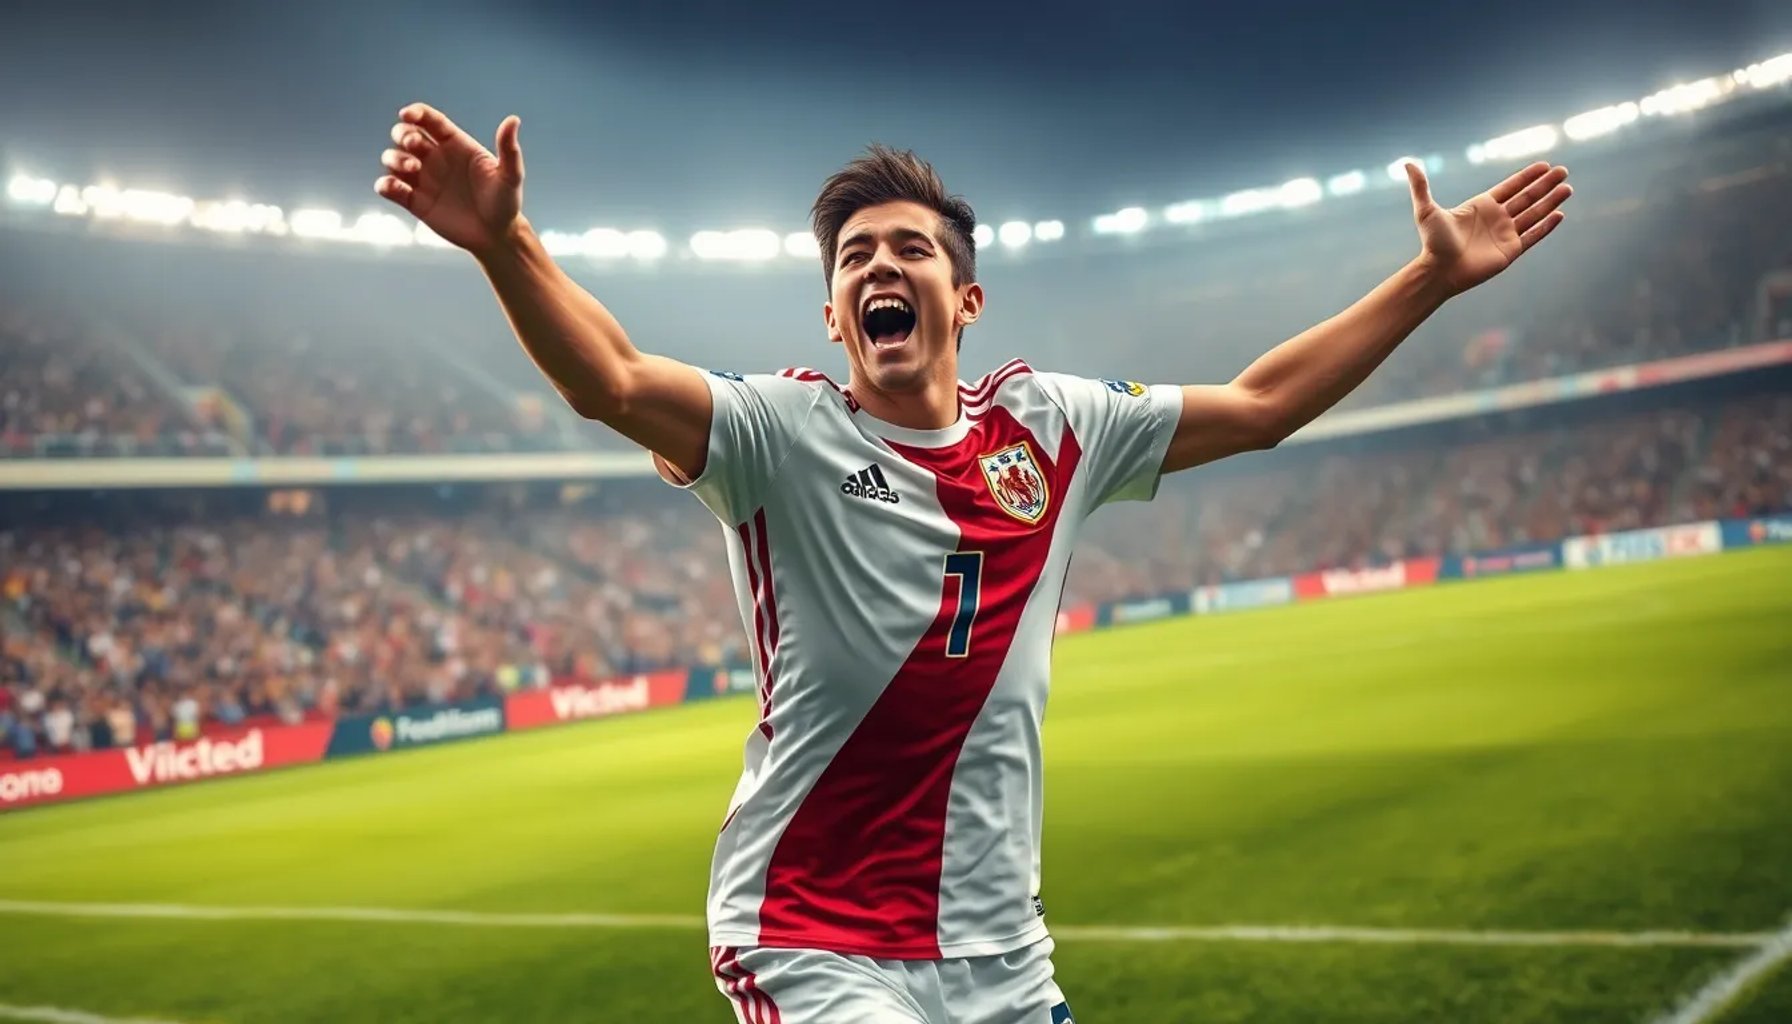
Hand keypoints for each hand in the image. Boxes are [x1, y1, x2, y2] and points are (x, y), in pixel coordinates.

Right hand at [375, 103, 524, 255]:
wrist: (496, 236)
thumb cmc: (506, 203)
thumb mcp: (510, 176)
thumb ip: (509, 149)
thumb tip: (513, 119)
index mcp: (455, 144)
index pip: (429, 120)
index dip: (415, 113)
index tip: (407, 114)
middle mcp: (435, 158)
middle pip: (405, 134)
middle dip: (403, 134)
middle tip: (415, 147)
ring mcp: (423, 179)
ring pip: (393, 158)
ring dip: (394, 158)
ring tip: (413, 169)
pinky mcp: (415, 202)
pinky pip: (390, 188)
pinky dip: (385, 185)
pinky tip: (394, 188)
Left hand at [1406, 160, 1571, 295]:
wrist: (1439, 271)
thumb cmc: (1432, 242)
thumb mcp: (1426, 210)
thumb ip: (1421, 186)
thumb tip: (1407, 163)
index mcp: (1482, 205)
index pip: (1511, 186)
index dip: (1528, 176)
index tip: (1544, 165)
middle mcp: (1496, 218)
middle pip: (1527, 197)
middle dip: (1545, 185)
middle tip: (1563, 171)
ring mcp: (1505, 234)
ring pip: (1534, 214)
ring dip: (1551, 201)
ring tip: (1567, 188)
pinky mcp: (1510, 252)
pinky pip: (1533, 236)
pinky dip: (1546, 226)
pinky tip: (1559, 214)